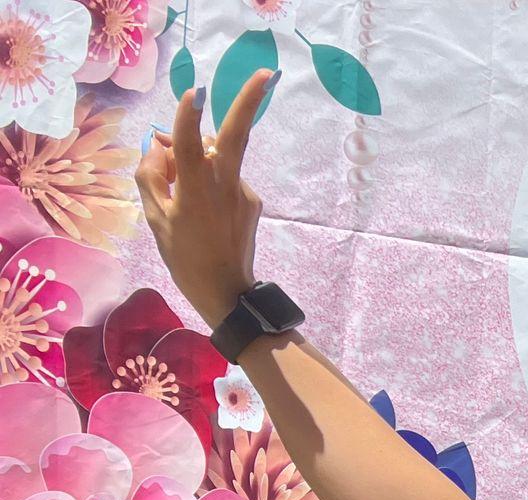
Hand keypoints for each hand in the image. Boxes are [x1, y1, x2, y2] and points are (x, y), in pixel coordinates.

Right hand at [135, 70, 277, 327]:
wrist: (227, 292)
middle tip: (269, 73)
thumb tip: (157, 146)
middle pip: (235, 134)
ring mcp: (243, 192)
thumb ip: (151, 176)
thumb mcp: (156, 218)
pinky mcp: (252, 201)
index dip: (187, 117)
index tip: (194, 91)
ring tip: (175, 184)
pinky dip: (209, 176)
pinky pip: (225, 176)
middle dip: (250, 101)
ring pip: (220, 156)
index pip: (190, 145)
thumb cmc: (184, 258)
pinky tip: (198, 203)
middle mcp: (225, 184)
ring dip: (200, 153)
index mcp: (197, 190)